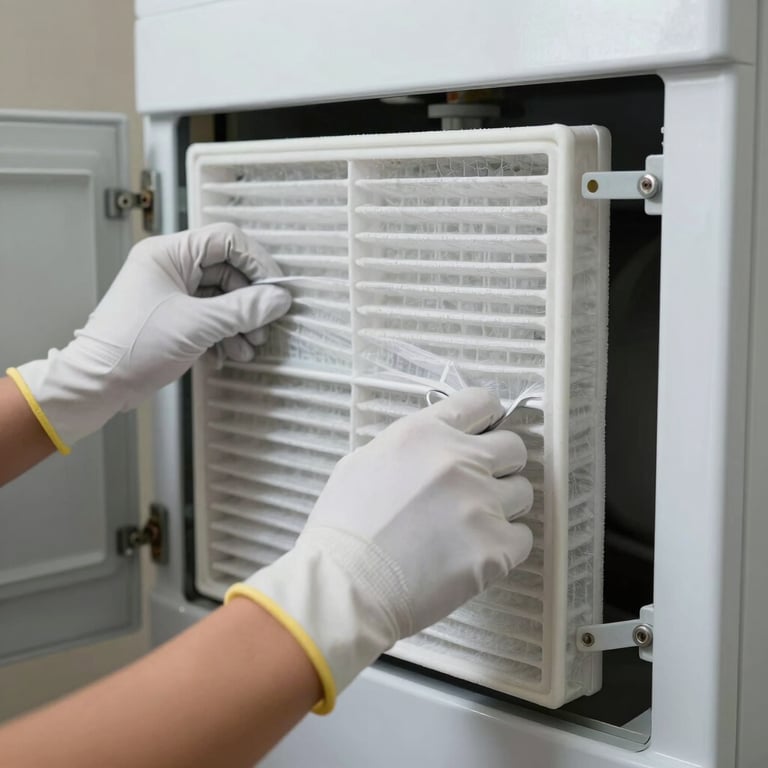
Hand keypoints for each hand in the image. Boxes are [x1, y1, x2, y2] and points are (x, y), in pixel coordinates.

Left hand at [8, 223, 289, 450]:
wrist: (100, 384)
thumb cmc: (135, 346)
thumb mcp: (196, 325)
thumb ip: (242, 310)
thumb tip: (280, 300)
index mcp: (169, 253)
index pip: (226, 240)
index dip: (257, 262)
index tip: (276, 290)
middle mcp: (172, 267)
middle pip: (229, 271)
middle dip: (250, 300)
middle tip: (265, 325)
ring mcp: (174, 293)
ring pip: (223, 297)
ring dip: (242, 321)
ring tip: (251, 345)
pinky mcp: (177, 317)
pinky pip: (213, 316)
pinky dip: (227, 333)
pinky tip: (234, 353)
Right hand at [227, 388, 533, 712]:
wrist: (344, 586)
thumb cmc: (344, 528)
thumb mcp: (363, 462)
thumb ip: (408, 446)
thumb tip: (434, 446)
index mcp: (425, 433)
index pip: (481, 402)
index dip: (487, 418)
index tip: (484, 434)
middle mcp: (459, 460)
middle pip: (514, 447)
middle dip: (501, 465)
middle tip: (479, 487)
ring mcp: (481, 503)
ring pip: (523, 492)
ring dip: (504, 506)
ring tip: (472, 526)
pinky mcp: (495, 547)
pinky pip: (522, 538)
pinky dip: (504, 547)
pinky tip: (474, 555)